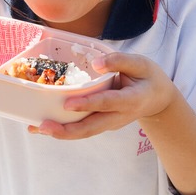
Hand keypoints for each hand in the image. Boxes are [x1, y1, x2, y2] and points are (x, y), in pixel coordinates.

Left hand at [29, 52, 178, 139]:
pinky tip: (44, 126)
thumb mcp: (141, 63)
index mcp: (130, 100)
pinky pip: (83, 129)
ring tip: (36, 128)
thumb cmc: (148, 78)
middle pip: (91, 128)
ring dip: (61, 133)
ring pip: (85, 132)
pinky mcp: (103, 124)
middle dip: (67, 130)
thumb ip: (120, 61)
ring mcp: (110, 123)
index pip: (107, 103)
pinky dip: (64, 130)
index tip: (68, 104)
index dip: (88, 104)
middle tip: (44, 126)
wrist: (158, 100)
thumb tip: (97, 62)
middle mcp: (118, 117)